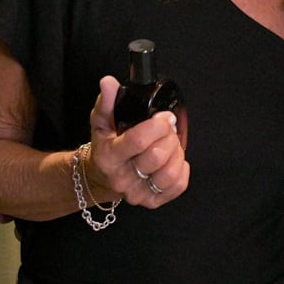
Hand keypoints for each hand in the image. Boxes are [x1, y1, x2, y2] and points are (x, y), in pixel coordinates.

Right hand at [86, 76, 189, 207]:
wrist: (103, 175)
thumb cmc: (106, 144)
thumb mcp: (101, 120)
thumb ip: (106, 101)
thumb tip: (108, 82)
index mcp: (108, 157)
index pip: (138, 140)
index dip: (157, 125)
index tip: (163, 116)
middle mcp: (121, 179)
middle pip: (157, 156)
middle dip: (168, 136)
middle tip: (167, 128)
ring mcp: (137, 193)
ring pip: (169, 174)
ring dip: (176, 153)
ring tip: (170, 143)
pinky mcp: (152, 201)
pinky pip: (178, 186)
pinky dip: (182, 169)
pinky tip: (174, 159)